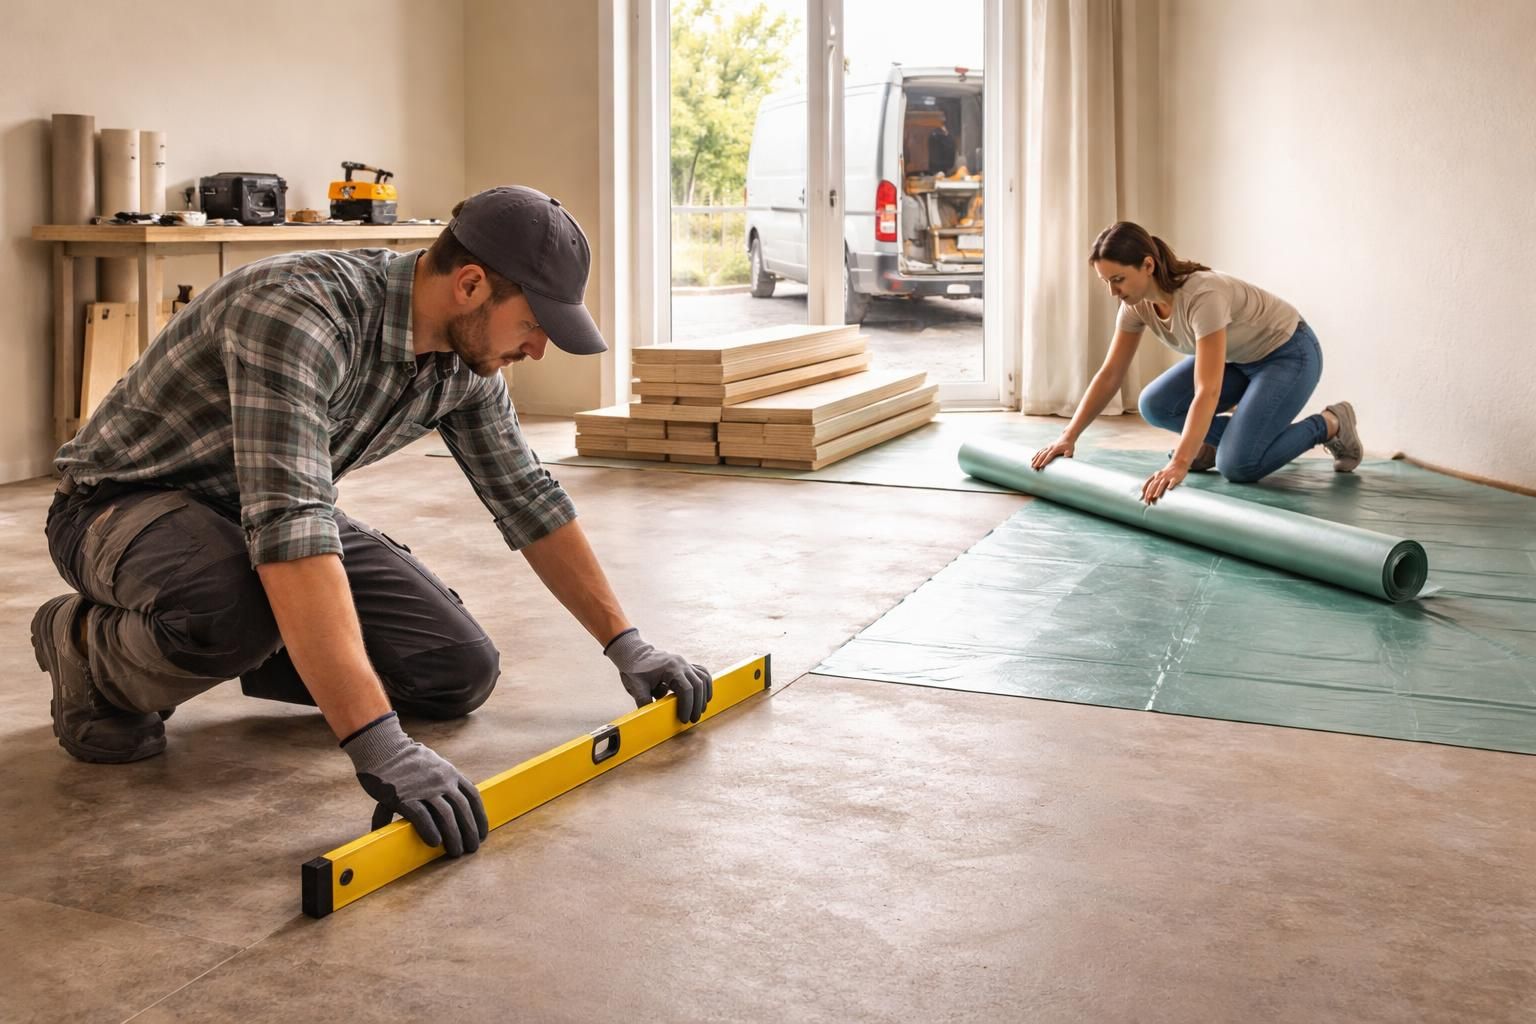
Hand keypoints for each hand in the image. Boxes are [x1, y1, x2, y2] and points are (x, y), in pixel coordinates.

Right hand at [342, 712, 487, 855]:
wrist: (383, 749)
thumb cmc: (405, 761)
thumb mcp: (431, 765)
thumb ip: (440, 784)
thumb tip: (442, 802)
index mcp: (450, 773)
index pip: (473, 797)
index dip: (480, 817)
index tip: (482, 833)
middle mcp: (442, 781)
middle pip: (463, 810)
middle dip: (470, 831)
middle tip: (471, 848)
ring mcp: (424, 789)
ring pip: (447, 816)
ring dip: (454, 836)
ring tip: (456, 852)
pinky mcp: (405, 797)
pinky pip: (422, 817)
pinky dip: (430, 831)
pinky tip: (435, 843)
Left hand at [604, 628, 713, 723]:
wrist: (633, 654)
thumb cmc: (635, 669)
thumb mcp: (637, 686)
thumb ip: (644, 702)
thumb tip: (649, 718)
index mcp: (670, 668)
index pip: (686, 689)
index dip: (687, 706)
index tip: (684, 719)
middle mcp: (681, 664)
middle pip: (698, 685)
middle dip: (697, 704)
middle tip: (693, 719)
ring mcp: (684, 663)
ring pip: (703, 678)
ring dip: (703, 695)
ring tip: (700, 710)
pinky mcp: (685, 665)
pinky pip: (701, 673)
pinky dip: (705, 684)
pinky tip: (704, 695)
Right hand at [1031, 436, 1075, 469]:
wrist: (1067, 437)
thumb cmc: (1069, 445)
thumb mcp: (1071, 450)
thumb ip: (1068, 454)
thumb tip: (1066, 457)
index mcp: (1055, 449)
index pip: (1049, 456)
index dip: (1045, 461)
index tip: (1041, 466)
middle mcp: (1050, 447)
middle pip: (1042, 455)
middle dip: (1037, 462)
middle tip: (1034, 468)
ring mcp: (1047, 446)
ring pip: (1039, 453)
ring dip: (1035, 459)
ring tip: (1031, 465)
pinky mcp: (1047, 447)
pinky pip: (1040, 451)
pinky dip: (1036, 455)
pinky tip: (1032, 459)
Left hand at [1141, 459, 1189, 504]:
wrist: (1179, 464)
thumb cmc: (1168, 473)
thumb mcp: (1160, 476)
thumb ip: (1155, 483)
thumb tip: (1149, 494)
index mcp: (1156, 475)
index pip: (1148, 483)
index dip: (1144, 490)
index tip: (1142, 497)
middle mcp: (1160, 475)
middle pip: (1153, 484)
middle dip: (1149, 492)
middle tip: (1147, 500)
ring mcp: (1168, 476)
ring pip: (1161, 483)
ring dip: (1158, 490)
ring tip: (1155, 496)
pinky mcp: (1175, 477)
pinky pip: (1172, 481)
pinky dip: (1170, 484)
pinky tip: (1169, 488)